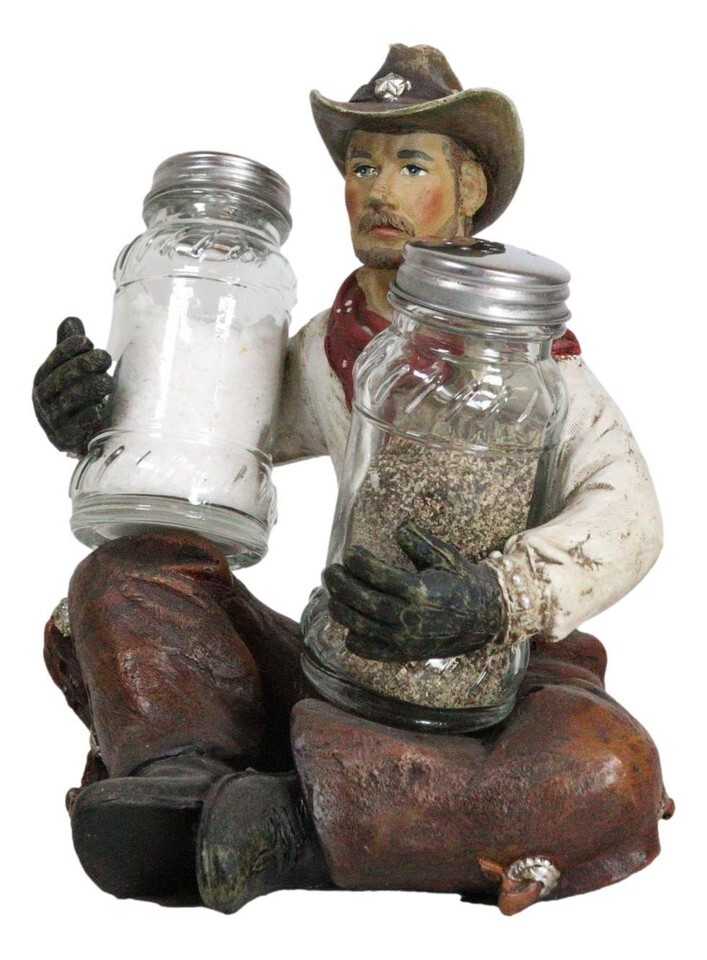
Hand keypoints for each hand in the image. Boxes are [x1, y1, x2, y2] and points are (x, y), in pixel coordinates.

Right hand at [32, 318, 113, 455]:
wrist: (73, 436)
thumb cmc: (74, 395)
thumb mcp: (69, 371)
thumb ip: (70, 347)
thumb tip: (71, 320)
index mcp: (43, 377)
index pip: (56, 357)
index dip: (72, 347)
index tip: (89, 342)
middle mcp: (44, 397)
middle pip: (65, 376)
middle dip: (87, 364)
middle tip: (106, 359)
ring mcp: (53, 419)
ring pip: (72, 398)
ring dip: (93, 386)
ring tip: (107, 383)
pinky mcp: (64, 438)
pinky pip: (78, 425)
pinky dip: (91, 414)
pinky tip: (101, 407)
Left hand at [323, 520, 503, 661]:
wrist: (485, 618)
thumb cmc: (462, 581)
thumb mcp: (446, 556)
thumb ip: (421, 541)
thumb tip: (399, 527)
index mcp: (421, 591)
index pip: (378, 575)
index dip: (359, 562)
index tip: (350, 552)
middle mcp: (411, 618)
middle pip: (364, 601)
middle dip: (341, 585)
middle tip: (329, 571)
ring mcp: (406, 640)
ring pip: (361, 626)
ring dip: (341, 609)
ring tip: (332, 594)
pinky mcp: (406, 653)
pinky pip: (371, 651)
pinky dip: (354, 640)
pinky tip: (348, 625)